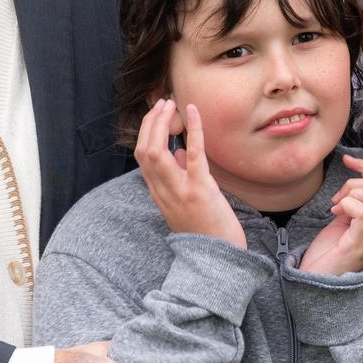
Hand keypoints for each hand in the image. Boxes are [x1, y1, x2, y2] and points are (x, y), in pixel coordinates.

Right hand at [135, 99, 243, 247]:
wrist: (220, 259)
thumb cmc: (208, 231)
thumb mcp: (186, 203)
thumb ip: (180, 178)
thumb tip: (181, 152)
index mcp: (159, 194)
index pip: (142, 158)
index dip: (145, 132)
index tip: (155, 115)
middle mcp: (163, 192)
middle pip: (144, 151)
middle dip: (149, 123)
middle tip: (162, 103)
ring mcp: (180, 191)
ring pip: (157, 151)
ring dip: (161, 123)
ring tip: (170, 104)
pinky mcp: (200, 190)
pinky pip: (193, 153)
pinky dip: (192, 128)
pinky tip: (193, 110)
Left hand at [296, 155, 362, 275]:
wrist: (314, 286)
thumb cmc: (326, 256)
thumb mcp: (342, 225)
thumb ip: (352, 208)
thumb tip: (352, 185)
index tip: (347, 161)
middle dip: (356, 184)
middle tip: (335, 201)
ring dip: (352, 194)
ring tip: (335, 209)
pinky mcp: (358, 246)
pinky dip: (348, 204)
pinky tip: (335, 213)